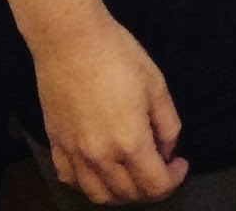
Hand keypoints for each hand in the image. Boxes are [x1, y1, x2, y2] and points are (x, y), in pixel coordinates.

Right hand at [33, 13, 188, 203]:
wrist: (71, 40)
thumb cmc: (119, 55)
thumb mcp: (156, 84)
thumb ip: (168, 124)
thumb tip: (168, 150)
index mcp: (130, 143)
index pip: (155, 186)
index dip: (174, 179)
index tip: (179, 163)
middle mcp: (101, 158)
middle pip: (128, 195)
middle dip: (150, 186)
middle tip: (159, 165)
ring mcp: (74, 154)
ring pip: (98, 195)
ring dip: (121, 191)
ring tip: (132, 171)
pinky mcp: (56, 144)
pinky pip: (70, 179)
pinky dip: (88, 182)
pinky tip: (98, 167)